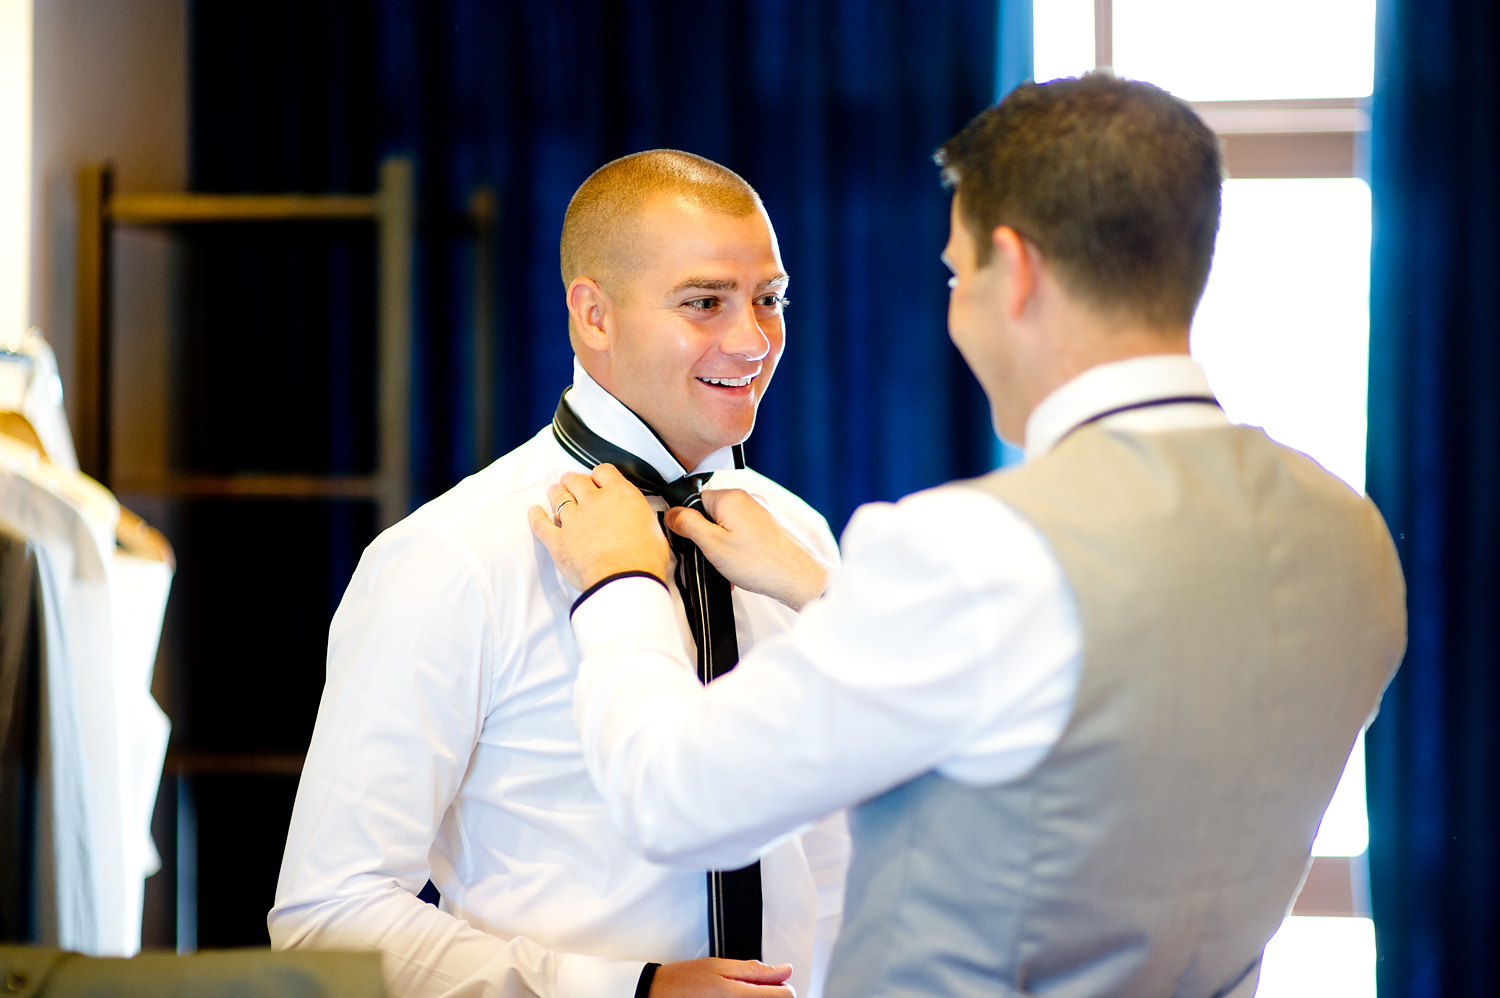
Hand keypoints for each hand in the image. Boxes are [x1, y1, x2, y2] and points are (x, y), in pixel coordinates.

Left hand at [527, 464, 670, 591]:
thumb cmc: (644, 559)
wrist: (623, 579)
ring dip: (556, 493)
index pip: (605, 472)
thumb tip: (639, 521)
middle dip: (573, 480)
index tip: (597, 478)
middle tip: (571, 481)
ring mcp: (573, 520)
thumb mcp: (654, 529)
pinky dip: (536, 517)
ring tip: (555, 491)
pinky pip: (541, 525)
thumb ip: (641, 517)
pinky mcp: (558, 541)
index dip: (599, 475)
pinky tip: (534, 512)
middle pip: (577, 481)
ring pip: (559, 498)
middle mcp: (594, 502)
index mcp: (620, 495)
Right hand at [650, 959, 795, 996]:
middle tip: (753, 986)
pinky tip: (732, 997)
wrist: (659, 995)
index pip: (784, 996)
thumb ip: (754, 970)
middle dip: (770, 993)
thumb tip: (785, 970)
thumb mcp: (719, 966)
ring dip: (758, 997)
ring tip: (740, 991)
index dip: (784, 986)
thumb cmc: (685, 981)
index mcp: (740, 994)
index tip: (778, 981)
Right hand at [665, 489, 831, 610]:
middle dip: (709, 538)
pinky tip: (744, 568)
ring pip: (730, 527)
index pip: (695, 501)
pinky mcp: (772, 527)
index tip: (692, 541)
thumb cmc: (762, 562)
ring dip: (725, 547)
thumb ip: (688, 525)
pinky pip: (746, 535)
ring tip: (732, 567)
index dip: (689, 523)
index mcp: (731, 498)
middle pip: (713, 514)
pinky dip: (741, 551)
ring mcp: (762, 513)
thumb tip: (672, 514)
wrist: (798, 577)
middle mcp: (749, 500)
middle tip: (713, 558)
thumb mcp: (712, 545)